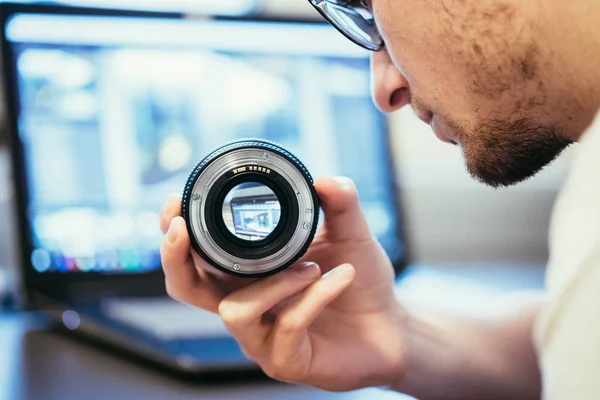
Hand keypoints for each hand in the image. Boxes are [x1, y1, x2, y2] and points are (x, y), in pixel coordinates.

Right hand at [159, 177, 406, 390]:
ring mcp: (261, 336)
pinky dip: (314, 297)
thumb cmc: (360, 281)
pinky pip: (286, 325)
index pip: (195, 256)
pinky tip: (340, 278)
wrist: (389, 327)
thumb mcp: (350, 235)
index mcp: (248, 272)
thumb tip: (323, 178)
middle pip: (186, 287)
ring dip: (273, 282)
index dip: (174, 232)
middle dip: (176, 257)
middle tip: (181, 227)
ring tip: (311, 266)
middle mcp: (246, 302)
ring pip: (235, 309)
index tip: (177, 203)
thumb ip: (339, 205)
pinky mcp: (285, 359)